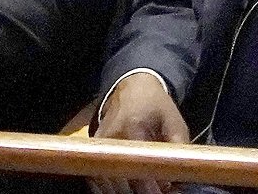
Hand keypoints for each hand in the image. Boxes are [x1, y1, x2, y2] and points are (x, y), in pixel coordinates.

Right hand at [87, 73, 189, 193]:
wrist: (132, 88)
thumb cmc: (157, 107)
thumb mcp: (176, 126)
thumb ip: (177, 155)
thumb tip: (174, 185)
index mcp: (132, 128)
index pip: (138, 170)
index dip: (152, 190)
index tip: (165, 193)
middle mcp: (110, 137)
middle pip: (119, 179)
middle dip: (138, 193)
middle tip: (156, 192)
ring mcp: (98, 142)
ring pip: (105, 180)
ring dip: (122, 191)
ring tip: (140, 189)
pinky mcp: (93, 146)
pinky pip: (96, 174)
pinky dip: (108, 186)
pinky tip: (122, 188)